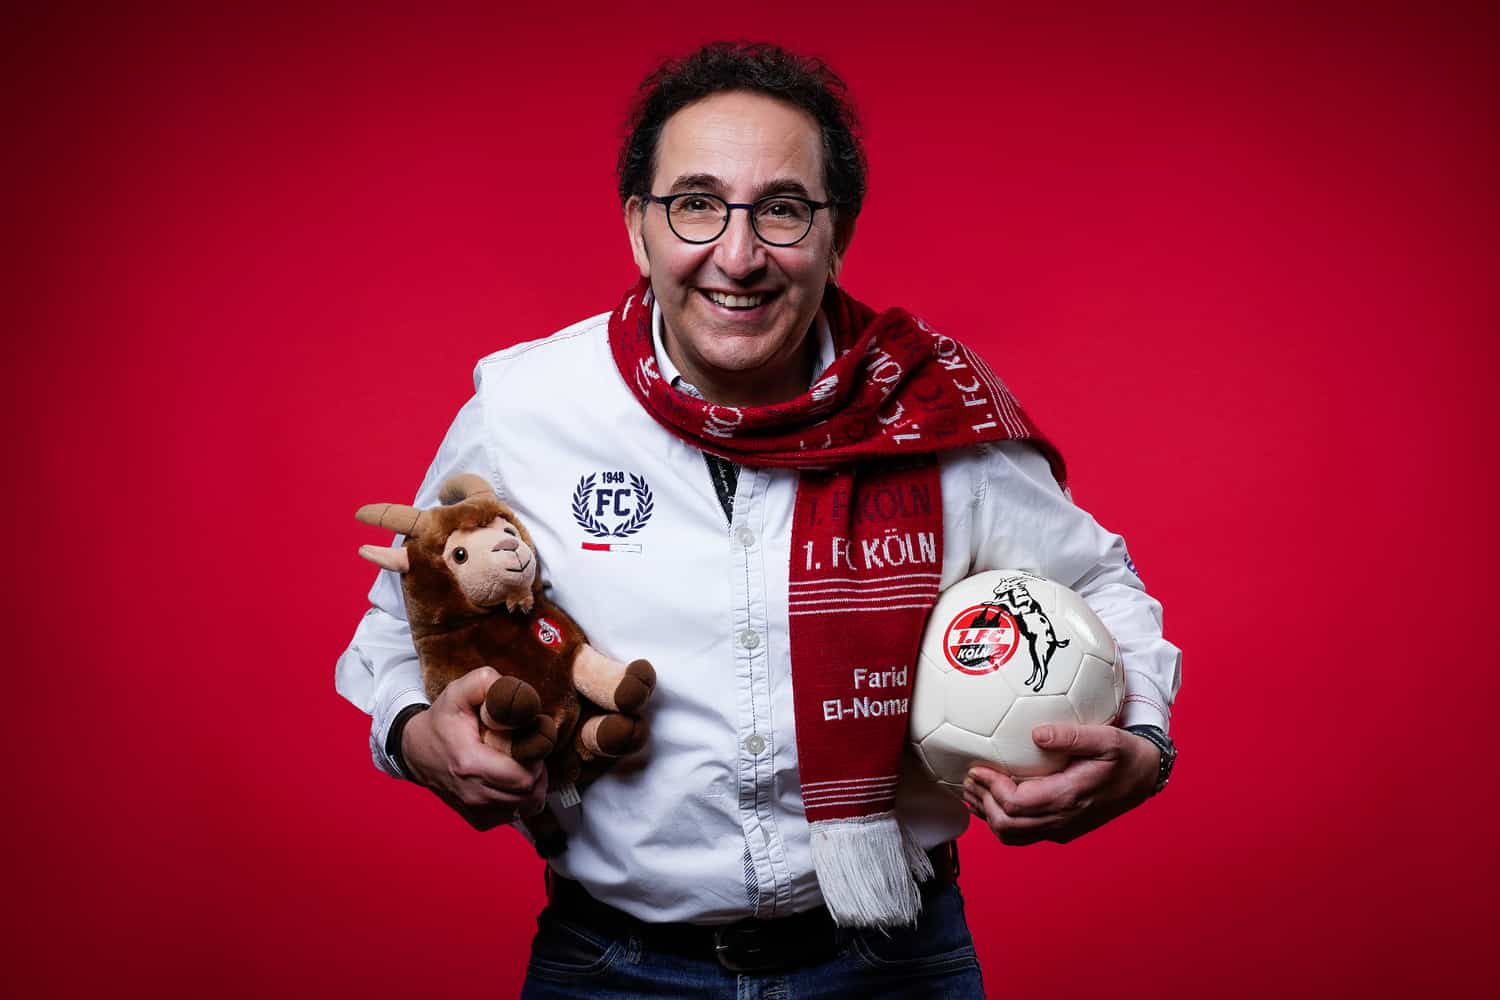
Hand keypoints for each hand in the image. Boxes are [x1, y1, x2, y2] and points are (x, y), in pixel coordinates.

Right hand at [401, 666, 548, 830]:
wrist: (415, 750)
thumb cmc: (441, 721)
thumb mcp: (459, 692)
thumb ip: (486, 682)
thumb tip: (513, 689)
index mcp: (470, 764)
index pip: (524, 778)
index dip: (536, 760)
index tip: (529, 744)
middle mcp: (473, 794)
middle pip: (529, 795)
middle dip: (538, 772)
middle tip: (528, 752)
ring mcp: (475, 811)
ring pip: (526, 807)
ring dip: (531, 786)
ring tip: (520, 764)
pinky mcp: (478, 820)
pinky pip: (514, 815)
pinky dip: (519, 800)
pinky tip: (509, 780)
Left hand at [962, 723, 1159, 845]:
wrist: (1146, 777)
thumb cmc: (1126, 755)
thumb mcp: (1107, 738)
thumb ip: (1072, 735)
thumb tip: (1037, 734)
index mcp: (1070, 798)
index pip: (1016, 805)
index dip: (990, 789)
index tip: (975, 768)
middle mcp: (1063, 820)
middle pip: (1007, 826)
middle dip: (982, 803)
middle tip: (967, 779)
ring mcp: (1062, 829)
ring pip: (1012, 835)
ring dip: (988, 816)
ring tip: (972, 791)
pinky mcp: (1061, 830)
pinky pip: (1023, 834)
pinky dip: (1001, 821)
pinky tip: (992, 801)